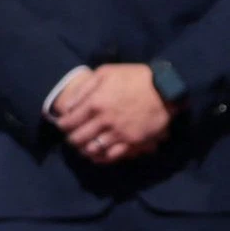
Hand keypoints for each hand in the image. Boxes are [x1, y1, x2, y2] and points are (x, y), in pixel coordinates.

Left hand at [53, 63, 173, 164]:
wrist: (166, 87)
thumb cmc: (135, 77)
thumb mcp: (106, 73)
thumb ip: (84, 89)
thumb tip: (67, 106)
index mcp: (95, 103)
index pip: (68, 123)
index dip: (62, 125)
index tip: (64, 124)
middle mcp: (104, 120)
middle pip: (77, 139)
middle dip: (71, 139)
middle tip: (72, 136)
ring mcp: (119, 132)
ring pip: (91, 149)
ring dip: (84, 149)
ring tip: (84, 146)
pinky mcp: (133, 141)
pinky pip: (111, 156)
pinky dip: (101, 158)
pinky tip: (98, 154)